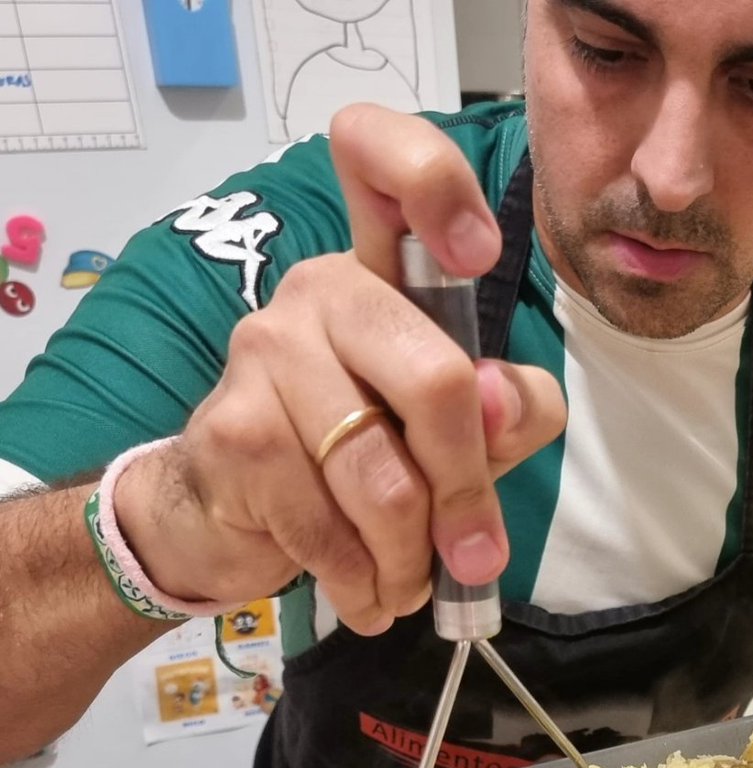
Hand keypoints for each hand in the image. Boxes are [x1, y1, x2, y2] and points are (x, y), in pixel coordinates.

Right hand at [115, 104, 564, 634]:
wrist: (222, 514)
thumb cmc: (356, 459)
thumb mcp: (457, 437)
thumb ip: (507, 414)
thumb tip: (503, 402)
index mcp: (383, 274)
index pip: (384, 163)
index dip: (434, 183)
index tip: (477, 254)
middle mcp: (320, 290)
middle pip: (438, 383)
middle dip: (467, 493)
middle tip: (473, 553)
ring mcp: (266, 353)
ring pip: (384, 478)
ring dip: (411, 558)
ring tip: (410, 585)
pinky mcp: (233, 430)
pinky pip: (329, 526)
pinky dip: (363, 581)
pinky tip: (367, 595)